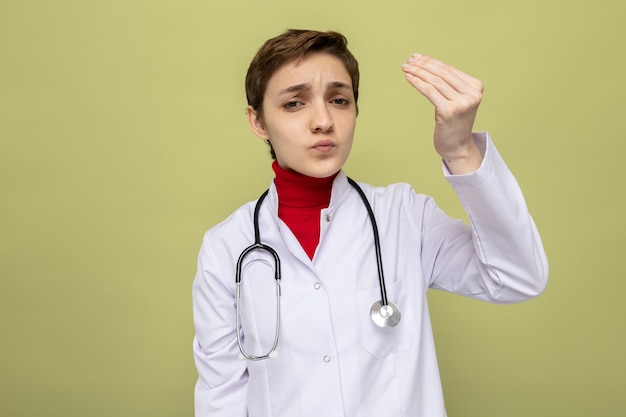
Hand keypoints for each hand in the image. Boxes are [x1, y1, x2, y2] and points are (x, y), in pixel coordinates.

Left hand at [401, 54, 483, 173]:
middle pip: (442, 73)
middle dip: (423, 65)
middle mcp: (472, 94)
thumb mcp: (457, 99)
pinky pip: (430, 92)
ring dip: (417, 72)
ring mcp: (462, 103)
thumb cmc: (454, 122)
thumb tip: (425, 64)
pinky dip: (417, 83)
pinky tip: (408, 77)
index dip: (431, 61)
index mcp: (476, 87)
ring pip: (435, 81)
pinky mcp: (449, 111)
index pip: (449, 70)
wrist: (457, 146)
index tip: (416, 57)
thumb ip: (449, 84)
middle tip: (408, 60)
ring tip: (405, 67)